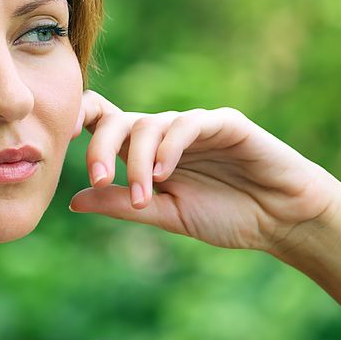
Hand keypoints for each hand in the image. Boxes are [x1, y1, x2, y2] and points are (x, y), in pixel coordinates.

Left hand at [68, 90, 340, 253]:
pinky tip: (164, 175)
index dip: (76, 121)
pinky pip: (188, 125)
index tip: (58, 145)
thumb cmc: (225, 215)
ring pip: (148, 124)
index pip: (101, 122)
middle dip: (100, 147)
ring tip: (144, 196)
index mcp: (142, 150)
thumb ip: (121, 204)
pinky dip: (170, 148)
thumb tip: (71, 200)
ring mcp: (191, 124)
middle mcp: (162, 131)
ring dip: (138, 162)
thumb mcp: (164, 214)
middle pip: (115, 120)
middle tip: (99, 179)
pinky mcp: (223, 123)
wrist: (282, 219)